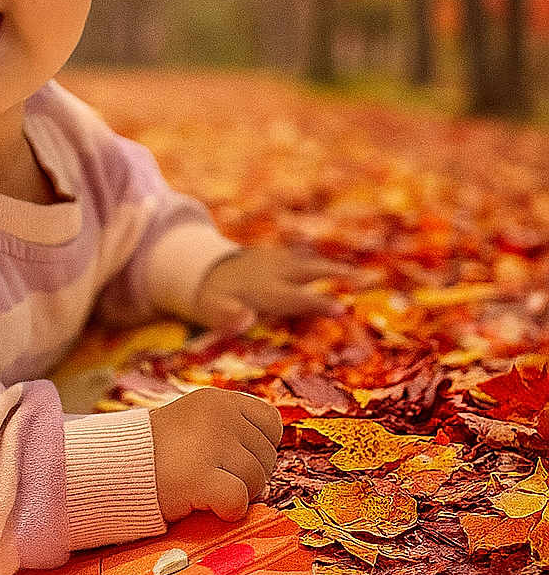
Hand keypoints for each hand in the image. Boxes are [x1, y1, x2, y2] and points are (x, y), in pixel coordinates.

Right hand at [150, 386, 282, 521]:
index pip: (271, 423)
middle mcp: (219, 416)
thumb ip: (229, 428)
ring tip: (202, 488)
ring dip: (236, 494)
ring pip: (257, 482)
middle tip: (212, 477)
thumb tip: (269, 452)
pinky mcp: (200, 477)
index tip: (233, 459)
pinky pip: (238, 503)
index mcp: (218, 400)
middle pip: (267, 457)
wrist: (111, 466)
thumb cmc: (155, 452)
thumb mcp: (193, 421)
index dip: (260, 447)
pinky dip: (225, 511)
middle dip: (247, 475)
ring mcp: (211, 445)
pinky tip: (202, 504)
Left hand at [190, 244, 360, 333]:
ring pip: (311, 262)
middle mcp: (276, 271)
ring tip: (365, 275)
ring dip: (337, 268)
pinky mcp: (281, 256)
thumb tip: (246, 318)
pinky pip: (306, 259)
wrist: (205, 269)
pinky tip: (344, 270)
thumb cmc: (213, 298)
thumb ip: (228, 316)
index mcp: (264, 289)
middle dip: (339, 274)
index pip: (295, 298)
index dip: (318, 304)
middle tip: (369, 279)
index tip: (342, 310)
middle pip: (311, 271)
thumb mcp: (213, 310)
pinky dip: (324, 265)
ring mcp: (280, 260)